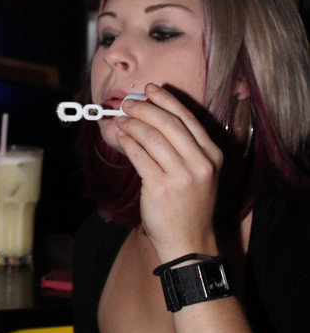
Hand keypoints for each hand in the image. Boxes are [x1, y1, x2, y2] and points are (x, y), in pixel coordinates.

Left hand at [115, 83, 221, 261]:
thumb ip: (184, 148)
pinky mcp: (160, 187)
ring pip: (151, 137)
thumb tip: (153, 118)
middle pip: (168, 123)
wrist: (189, 242)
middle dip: (145, 109)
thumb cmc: (191, 206)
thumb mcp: (200, 174)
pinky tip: (121, 138)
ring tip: (120, 121)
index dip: (167, 100)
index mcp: (213, 155)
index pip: (188, 118)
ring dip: (132, 125)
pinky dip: (128, 143)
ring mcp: (181, 176)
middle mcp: (200, 163)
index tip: (151, 89)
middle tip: (128, 104)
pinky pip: (139, 156)